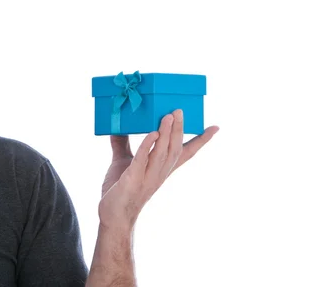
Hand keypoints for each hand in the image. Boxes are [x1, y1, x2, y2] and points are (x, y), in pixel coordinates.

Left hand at [98, 109, 218, 230]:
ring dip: (166, 134)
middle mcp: (159, 173)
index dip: (201, 141)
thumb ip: (122, 144)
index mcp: (161, 169)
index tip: (215, 127)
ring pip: (162, 153)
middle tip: (180, 110)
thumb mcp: (123, 162)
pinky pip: (142, 161)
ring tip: (169, 116)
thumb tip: (117, 125)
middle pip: (175, 149)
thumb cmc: (120, 190)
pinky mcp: (133, 180)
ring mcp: (147, 177)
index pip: (186, 153)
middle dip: (179, 129)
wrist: (112, 216)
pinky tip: (152, 134)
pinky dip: (147, 147)